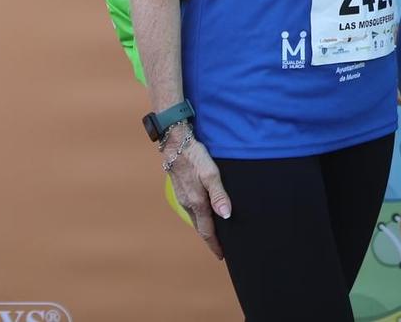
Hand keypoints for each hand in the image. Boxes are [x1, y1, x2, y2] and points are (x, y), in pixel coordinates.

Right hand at [163, 130, 231, 259]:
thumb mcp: (211, 173)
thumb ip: (219, 195)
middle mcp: (188, 204)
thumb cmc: (195, 156)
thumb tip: (226, 215)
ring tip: (217, 234)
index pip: (207, 232)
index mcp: (197, 203)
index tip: (222, 256)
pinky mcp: (181, 190)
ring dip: (205, 228)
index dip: (215, 245)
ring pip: (196, 219)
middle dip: (211, 239)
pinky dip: (201, 217)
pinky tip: (206, 213)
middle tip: (222, 249)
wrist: (175, 143)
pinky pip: (192, 209)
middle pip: (201, 228)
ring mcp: (183, 198)